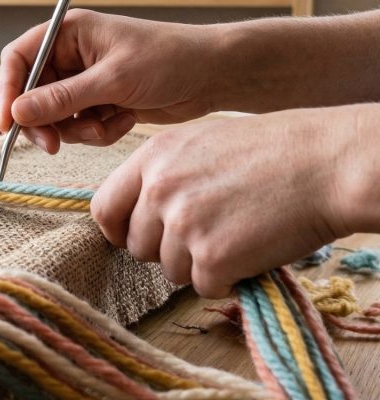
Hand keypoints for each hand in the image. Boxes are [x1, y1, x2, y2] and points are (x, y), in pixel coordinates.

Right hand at [0, 9, 218, 152]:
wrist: (213, 76)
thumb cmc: (169, 60)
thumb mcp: (112, 80)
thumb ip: (62, 98)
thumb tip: (17, 113)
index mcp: (68, 33)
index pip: (18, 59)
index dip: (8, 90)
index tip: (8, 122)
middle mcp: (70, 56)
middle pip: (32, 94)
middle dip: (46, 121)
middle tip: (54, 145)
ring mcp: (84, 81)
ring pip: (56, 117)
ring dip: (78, 129)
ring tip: (107, 126)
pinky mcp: (100, 102)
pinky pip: (80, 126)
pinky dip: (98, 131)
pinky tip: (124, 121)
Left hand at [90, 107, 361, 297]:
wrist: (326, 162)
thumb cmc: (273, 150)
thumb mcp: (200, 143)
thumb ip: (163, 174)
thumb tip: (138, 211)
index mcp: (152, 157)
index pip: (103, 208)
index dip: (118, 230)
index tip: (135, 238)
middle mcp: (159, 189)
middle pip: (137, 246)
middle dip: (167, 251)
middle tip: (208, 236)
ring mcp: (183, 223)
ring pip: (170, 270)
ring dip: (200, 265)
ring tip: (237, 235)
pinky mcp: (212, 255)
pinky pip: (204, 286)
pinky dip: (228, 279)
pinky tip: (251, 252)